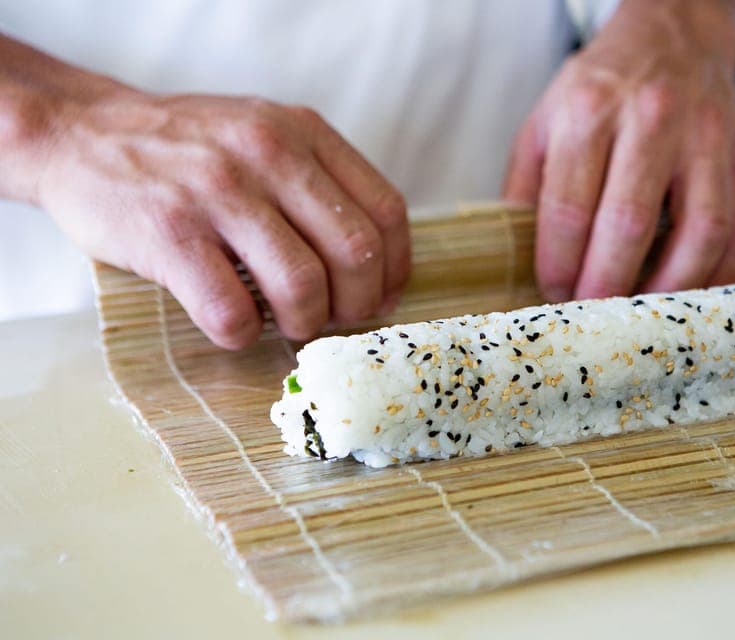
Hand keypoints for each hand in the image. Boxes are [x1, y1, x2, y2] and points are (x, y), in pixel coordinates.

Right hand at [35, 88, 409, 348]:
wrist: (83, 133)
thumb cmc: (190, 151)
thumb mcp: (266, 135)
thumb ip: (321, 184)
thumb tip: (378, 271)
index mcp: (303, 133)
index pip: (386, 211)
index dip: (395, 269)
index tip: (382, 298)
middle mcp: (268, 154)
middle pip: (355, 255)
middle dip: (356, 306)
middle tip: (333, 318)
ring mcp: (218, 192)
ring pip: (302, 287)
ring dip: (304, 324)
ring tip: (287, 323)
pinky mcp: (169, 234)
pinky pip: (232, 312)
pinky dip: (243, 334)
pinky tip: (234, 323)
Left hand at [503, 0, 734, 299]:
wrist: (673, 37)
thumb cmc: (601, 90)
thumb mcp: (544, 121)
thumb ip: (527, 187)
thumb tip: (521, 262)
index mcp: (589, 111)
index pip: (569, 208)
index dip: (559, 264)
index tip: (554, 292)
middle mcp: (652, 119)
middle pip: (630, 224)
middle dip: (607, 285)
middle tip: (594, 314)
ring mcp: (706, 137)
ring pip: (701, 231)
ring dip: (671, 288)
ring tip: (644, 313)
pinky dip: (722, 272)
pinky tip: (695, 292)